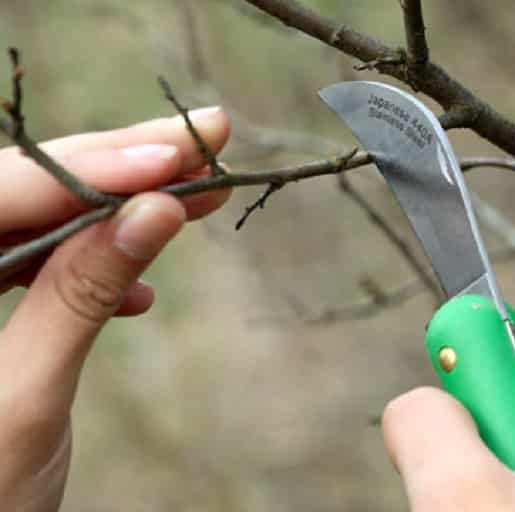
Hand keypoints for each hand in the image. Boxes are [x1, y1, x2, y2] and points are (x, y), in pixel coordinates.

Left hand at [0, 107, 230, 510]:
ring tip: (194, 194)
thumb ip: (81, 293)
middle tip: (205, 138)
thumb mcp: (26, 394)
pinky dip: (95, 265)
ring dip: (120, 209)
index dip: (94, 168)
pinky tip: (140, 287)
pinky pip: (38, 263)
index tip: (178, 154)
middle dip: (120, 166)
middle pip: (25, 188)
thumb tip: (154, 211)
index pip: (5, 190)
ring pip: (40, 219)